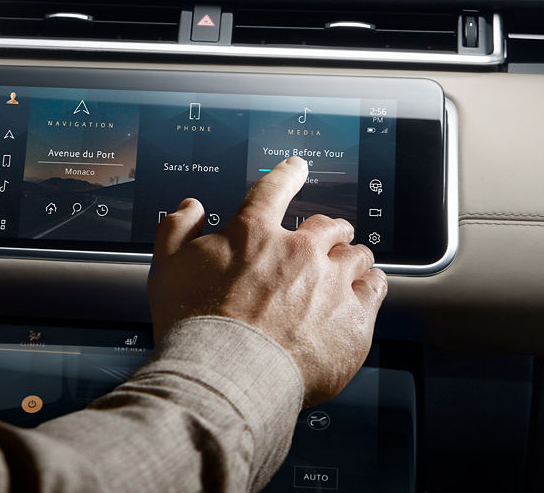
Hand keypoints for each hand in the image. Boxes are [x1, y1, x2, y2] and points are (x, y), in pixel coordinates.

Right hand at [148, 156, 386, 406]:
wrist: (229, 374)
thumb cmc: (195, 326)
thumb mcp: (166, 269)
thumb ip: (176, 230)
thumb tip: (190, 209)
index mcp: (253, 233)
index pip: (274, 188)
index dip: (287, 174)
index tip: (296, 168)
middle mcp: (299, 250)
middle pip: (328, 225)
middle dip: (328, 229)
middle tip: (324, 239)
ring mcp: (331, 282)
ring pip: (357, 255)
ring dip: (351, 257)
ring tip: (348, 268)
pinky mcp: (355, 317)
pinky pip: (376, 288)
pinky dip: (371, 286)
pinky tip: (366, 291)